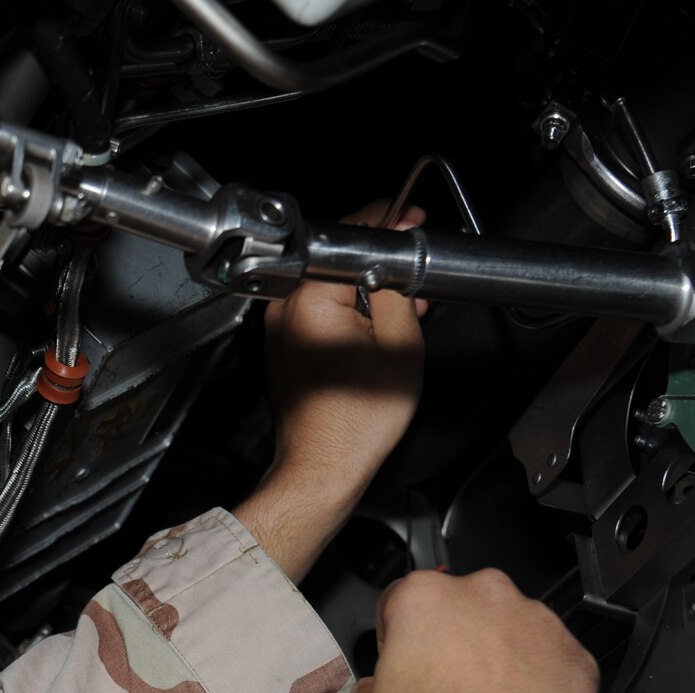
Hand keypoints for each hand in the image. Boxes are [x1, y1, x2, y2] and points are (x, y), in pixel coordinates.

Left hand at [263, 200, 426, 490]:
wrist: (323, 468)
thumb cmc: (355, 423)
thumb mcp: (400, 343)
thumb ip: (397, 287)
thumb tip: (396, 255)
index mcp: (309, 298)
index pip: (352, 235)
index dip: (390, 224)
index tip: (412, 221)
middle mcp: (285, 307)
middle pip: (339, 258)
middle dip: (381, 261)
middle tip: (413, 274)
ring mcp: (280, 326)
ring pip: (332, 284)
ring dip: (368, 289)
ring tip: (401, 312)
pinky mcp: (285, 344)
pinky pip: (321, 311)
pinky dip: (350, 311)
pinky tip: (377, 329)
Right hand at [344, 569, 598, 692]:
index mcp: (424, 599)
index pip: (400, 603)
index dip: (397, 640)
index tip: (402, 668)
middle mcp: (484, 596)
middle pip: (462, 611)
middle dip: (454, 644)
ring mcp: (536, 621)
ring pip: (512, 632)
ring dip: (500, 661)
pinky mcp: (574, 655)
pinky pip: (554, 663)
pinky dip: (541, 684)